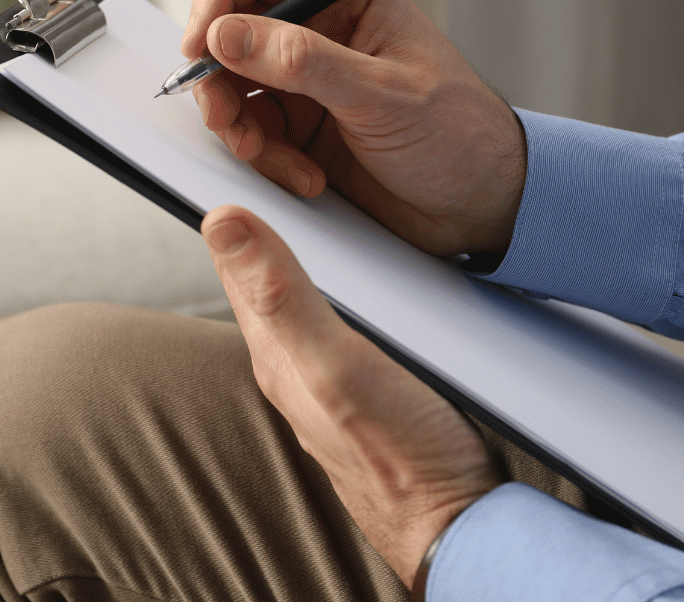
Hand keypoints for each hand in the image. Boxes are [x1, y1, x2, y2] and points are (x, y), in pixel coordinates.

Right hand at [185, 0, 525, 256]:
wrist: (483, 209)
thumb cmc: (458, 135)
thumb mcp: (380, 94)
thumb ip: (300, 61)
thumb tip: (226, 33)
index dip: (219, 0)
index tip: (198, 45)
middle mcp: (321, 30)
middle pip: (232, 30)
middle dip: (218, 76)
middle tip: (223, 116)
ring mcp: (306, 81)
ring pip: (232, 85)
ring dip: (238, 125)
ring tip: (267, 157)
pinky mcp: (300, 128)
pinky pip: (251, 132)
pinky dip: (264, 158)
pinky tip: (305, 177)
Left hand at [203, 203, 501, 586]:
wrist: (459, 525)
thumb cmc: (400, 457)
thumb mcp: (335, 364)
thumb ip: (281, 294)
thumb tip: (224, 222)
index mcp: (275, 350)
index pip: (235, 260)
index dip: (234, 207)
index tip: (238, 158)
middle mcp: (295, 362)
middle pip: (269, 275)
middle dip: (269, 220)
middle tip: (280, 165)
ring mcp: (333, 374)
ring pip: (310, 295)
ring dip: (312, 250)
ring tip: (320, 202)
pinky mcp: (374, 384)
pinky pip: (349, 318)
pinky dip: (355, 285)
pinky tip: (377, 274)